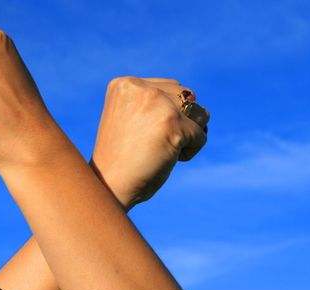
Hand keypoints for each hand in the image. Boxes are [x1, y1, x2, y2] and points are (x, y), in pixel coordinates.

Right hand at [90, 77, 208, 209]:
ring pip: (200, 113)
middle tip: (155, 144)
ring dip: (189, 134)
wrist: (109, 185)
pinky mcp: (174, 124)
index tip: (143, 135)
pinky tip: (168, 159)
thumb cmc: (120, 158)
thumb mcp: (130, 118)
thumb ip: (152, 102)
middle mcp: (141, 88)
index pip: (169, 88)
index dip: (166, 115)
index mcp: (125, 84)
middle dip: (181, 121)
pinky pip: (201, 136)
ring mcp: (158, 104)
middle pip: (186, 96)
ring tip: (165, 150)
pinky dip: (190, 151)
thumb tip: (195, 102)